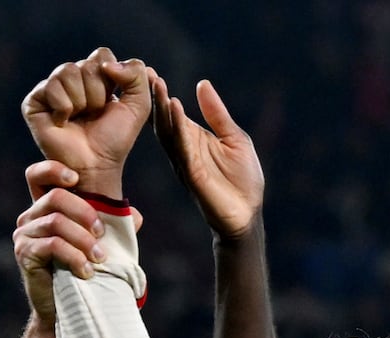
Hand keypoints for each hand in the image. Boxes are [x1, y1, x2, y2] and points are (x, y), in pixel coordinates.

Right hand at [13, 160, 142, 323]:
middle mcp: (31, 217)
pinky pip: (52, 245)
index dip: (53, 170)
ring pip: (56, 222)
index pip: (37, 175)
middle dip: (85, 213)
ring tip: (100, 259)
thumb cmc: (88, 275)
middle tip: (103, 234)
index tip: (76, 179)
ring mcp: (24, 235)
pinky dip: (75, 257)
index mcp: (46, 209)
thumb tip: (134, 215)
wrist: (70, 311)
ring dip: (84, 240)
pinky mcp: (24, 254)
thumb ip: (116, 228)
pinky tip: (87, 271)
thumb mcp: (105, 246)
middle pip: (56, 197)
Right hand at [21, 47, 152, 197]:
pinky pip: (51, 87)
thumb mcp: (139, 106)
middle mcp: (71, 79)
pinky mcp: (34, 101)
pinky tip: (63, 122)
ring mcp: (51, 89)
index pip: (102, 55)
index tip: (111, 104)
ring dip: (81, 102)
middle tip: (94, 115)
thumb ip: (136, 75)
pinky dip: (64, 108)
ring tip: (80, 119)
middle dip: (97, 94)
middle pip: (86, 65)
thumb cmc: (115, 139)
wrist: (96, 164)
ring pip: (67, 72)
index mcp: (94, 75)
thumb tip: (107, 64)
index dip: (110, 80)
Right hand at [151, 74, 263, 239]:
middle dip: (153, 95)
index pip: (170, 112)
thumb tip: (202, 84)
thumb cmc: (243, 180)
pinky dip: (178, 127)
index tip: (148, 70)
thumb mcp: (234, 138)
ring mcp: (185, 161)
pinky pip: (182, 147)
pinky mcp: (192, 174)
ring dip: (161, 107)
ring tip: (155, 83)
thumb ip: (216, 114)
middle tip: (142, 71)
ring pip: (167, 130)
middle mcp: (184, 148)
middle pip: (163, 118)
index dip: (159, 92)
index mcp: (192, 137)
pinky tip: (175, 107)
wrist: (248, 215)